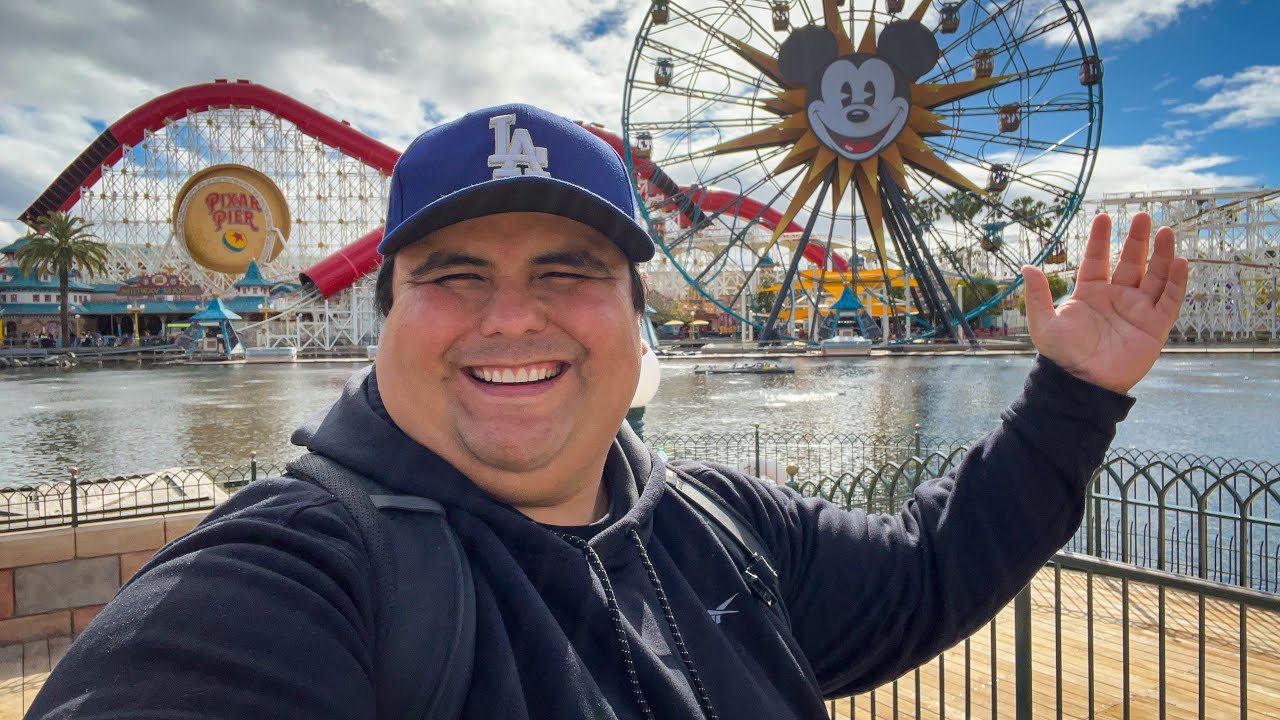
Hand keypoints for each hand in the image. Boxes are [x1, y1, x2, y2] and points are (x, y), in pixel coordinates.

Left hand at [1021, 212, 1187, 393]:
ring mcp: (1137, 310)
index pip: (1097, 259)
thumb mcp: (1043, 323)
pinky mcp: (1154, 326)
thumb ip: (1037, 295)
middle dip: (1136, 239)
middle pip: (1130, 262)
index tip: (1104, 217)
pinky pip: (1169, 300)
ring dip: (1161, 254)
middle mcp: (1115, 298)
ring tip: (1165, 231)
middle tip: (1143, 215)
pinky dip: (1176, 282)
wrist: (1081, 384)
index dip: (1100, 239)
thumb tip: (1027, 267)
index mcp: (1089, 294)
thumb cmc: (1061, 356)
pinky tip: (1178, 261)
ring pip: (1154, 276)